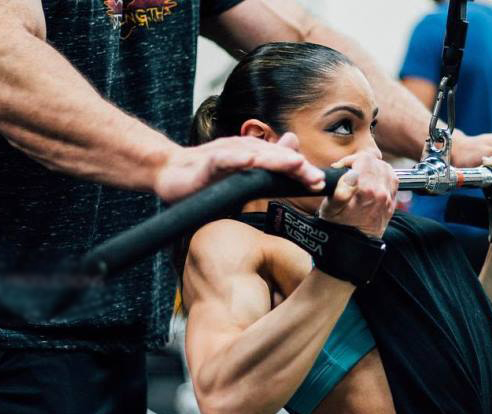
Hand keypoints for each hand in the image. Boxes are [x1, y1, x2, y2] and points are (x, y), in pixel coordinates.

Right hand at [154, 133, 323, 201]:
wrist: (169, 172)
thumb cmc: (205, 179)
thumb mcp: (239, 181)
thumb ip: (264, 175)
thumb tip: (292, 164)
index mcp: (252, 158)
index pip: (282, 164)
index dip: (302, 172)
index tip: (322, 184)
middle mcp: (242, 151)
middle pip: (275, 158)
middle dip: (297, 166)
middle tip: (317, 177)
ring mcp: (225, 155)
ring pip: (255, 155)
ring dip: (276, 159)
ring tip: (296, 164)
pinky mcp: (207, 162)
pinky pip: (224, 159)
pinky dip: (238, 159)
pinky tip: (250, 160)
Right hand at [318, 151, 397, 237]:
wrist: (351, 246)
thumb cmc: (338, 227)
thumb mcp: (330, 208)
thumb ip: (340, 189)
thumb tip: (350, 174)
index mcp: (367, 191)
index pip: (365, 158)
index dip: (350, 160)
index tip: (342, 169)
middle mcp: (381, 193)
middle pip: (376, 162)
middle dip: (361, 164)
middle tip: (349, 174)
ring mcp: (389, 199)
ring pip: (387, 169)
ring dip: (373, 169)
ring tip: (361, 178)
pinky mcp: (392, 204)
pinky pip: (393, 181)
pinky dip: (383, 177)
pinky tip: (372, 183)